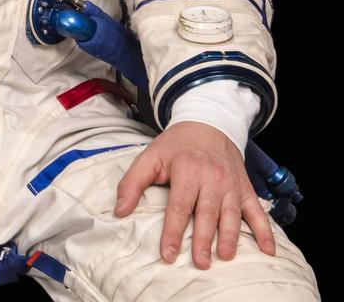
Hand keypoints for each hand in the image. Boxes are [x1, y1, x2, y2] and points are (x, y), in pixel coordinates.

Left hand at [114, 120, 275, 267]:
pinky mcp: (246, 189)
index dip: (172, 233)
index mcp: (186, 171)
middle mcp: (212, 179)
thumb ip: (131, 183)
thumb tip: (119, 211)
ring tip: (225, 257)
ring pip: (231, 215)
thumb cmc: (176, 146)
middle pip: (207, 214)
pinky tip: (268, 250)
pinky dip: (265, 232)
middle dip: (203, 240)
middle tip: (199, 263)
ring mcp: (231, 185)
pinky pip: (258, 212)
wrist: (209, 124)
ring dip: (230, 238)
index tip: (168, 255)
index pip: (179, 207)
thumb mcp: (149, 157)